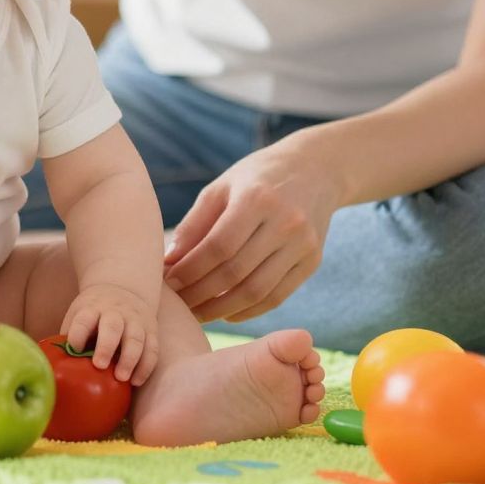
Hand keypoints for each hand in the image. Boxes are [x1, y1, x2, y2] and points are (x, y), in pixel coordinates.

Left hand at [60, 282, 157, 384]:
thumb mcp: (79, 314)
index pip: (84, 318)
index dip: (78, 333)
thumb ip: (70, 334)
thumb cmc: (93, 313)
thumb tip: (51, 364)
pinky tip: (136, 381)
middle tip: (100, 365)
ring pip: (135, 338)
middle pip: (112, 326)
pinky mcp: (151, 331)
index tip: (74, 349)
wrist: (123, 290)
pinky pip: (152, 349)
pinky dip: (145, 366)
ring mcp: (135, 320)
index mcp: (92, 307)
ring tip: (122, 379)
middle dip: (106, 346)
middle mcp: (115, 312)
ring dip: (130, 359)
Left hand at [163, 142, 341, 322]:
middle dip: (201, 294)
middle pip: (236, 272)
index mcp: (256, 198)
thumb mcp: (221, 188)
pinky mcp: (313, 261)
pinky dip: (249, 311)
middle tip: (179, 305)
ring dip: (222, 309)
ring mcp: (303, 244)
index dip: (190, 270)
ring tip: (198, 314)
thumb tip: (168, 263)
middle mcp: (285, 222)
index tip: (168, 283)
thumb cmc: (256, 179)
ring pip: (257, 291)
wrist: (316, 169)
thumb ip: (194, 224)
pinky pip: (277, 296)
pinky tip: (226, 313)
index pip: (218, 246)